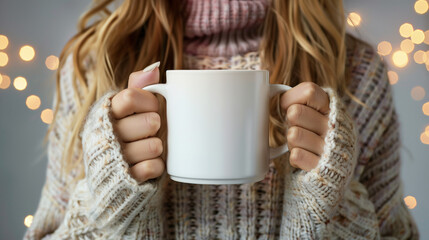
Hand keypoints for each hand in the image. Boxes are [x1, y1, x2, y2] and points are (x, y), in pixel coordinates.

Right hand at [111, 63, 164, 182]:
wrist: (112, 178)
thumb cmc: (126, 134)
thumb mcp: (127, 110)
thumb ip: (137, 87)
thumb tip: (155, 67)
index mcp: (105, 114)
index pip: (129, 98)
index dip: (149, 101)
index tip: (153, 107)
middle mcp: (106, 134)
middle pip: (149, 122)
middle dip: (155, 126)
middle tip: (150, 130)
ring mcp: (116, 158)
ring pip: (154, 146)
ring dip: (157, 147)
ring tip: (150, 148)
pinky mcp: (127, 179)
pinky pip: (153, 167)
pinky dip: (157, 166)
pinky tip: (149, 164)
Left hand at [280, 82, 329, 170]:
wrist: (331, 168)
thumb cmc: (313, 132)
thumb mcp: (312, 112)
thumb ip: (297, 99)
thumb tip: (265, 91)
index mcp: (332, 107)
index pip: (309, 91)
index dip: (291, 99)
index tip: (288, 107)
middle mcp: (334, 125)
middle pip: (295, 112)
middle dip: (290, 120)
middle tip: (298, 127)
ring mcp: (330, 147)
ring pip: (294, 134)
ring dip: (291, 140)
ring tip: (301, 143)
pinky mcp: (322, 167)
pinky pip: (296, 155)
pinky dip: (295, 156)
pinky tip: (304, 155)